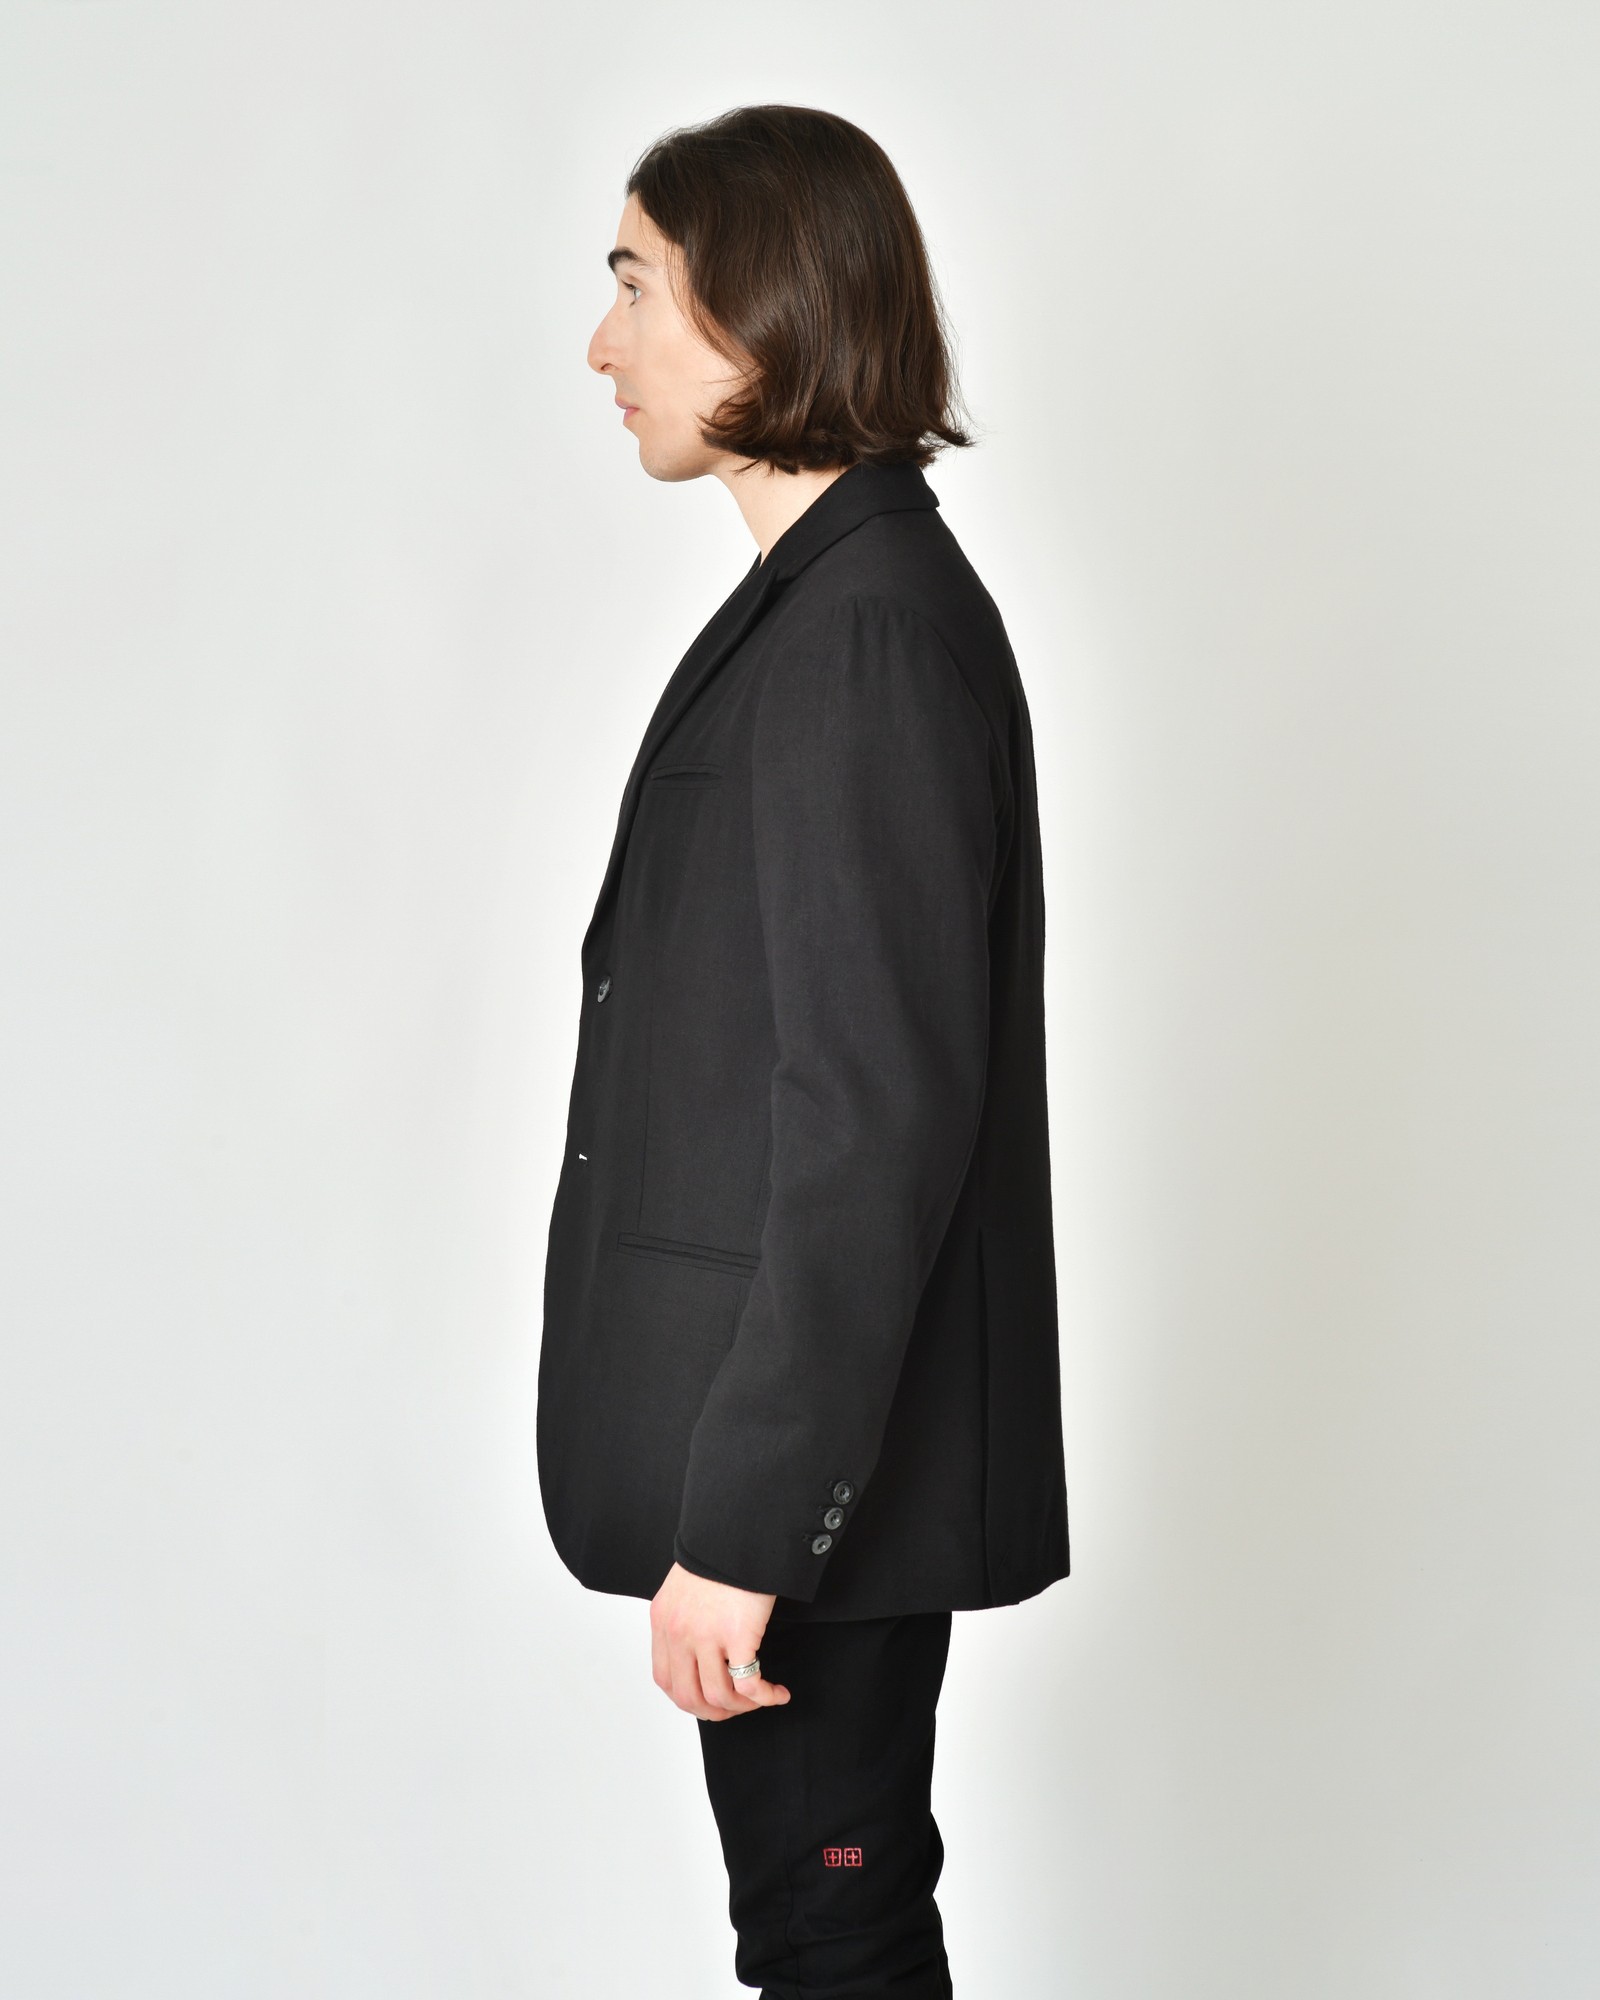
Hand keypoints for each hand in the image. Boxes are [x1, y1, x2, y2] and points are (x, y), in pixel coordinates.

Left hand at [650, 1562, 792, 1719]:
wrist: (739, 1532)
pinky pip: (749, 1685)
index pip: (665, 1679)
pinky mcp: (738, 1636)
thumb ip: (682, 1618)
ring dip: (743, 1706)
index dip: (688, 1698)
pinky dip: (765, 1698)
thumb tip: (695, 1651)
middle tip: (736, 1708)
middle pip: (689, 1697)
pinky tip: (778, 1694)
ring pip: (719, 1697)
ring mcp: (706, 1636)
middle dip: (715, 1712)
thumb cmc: (719, 1556)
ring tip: (761, 1698)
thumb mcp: (684, 1587)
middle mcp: (679, 1633)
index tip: (709, 1699)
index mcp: (663, 1621)